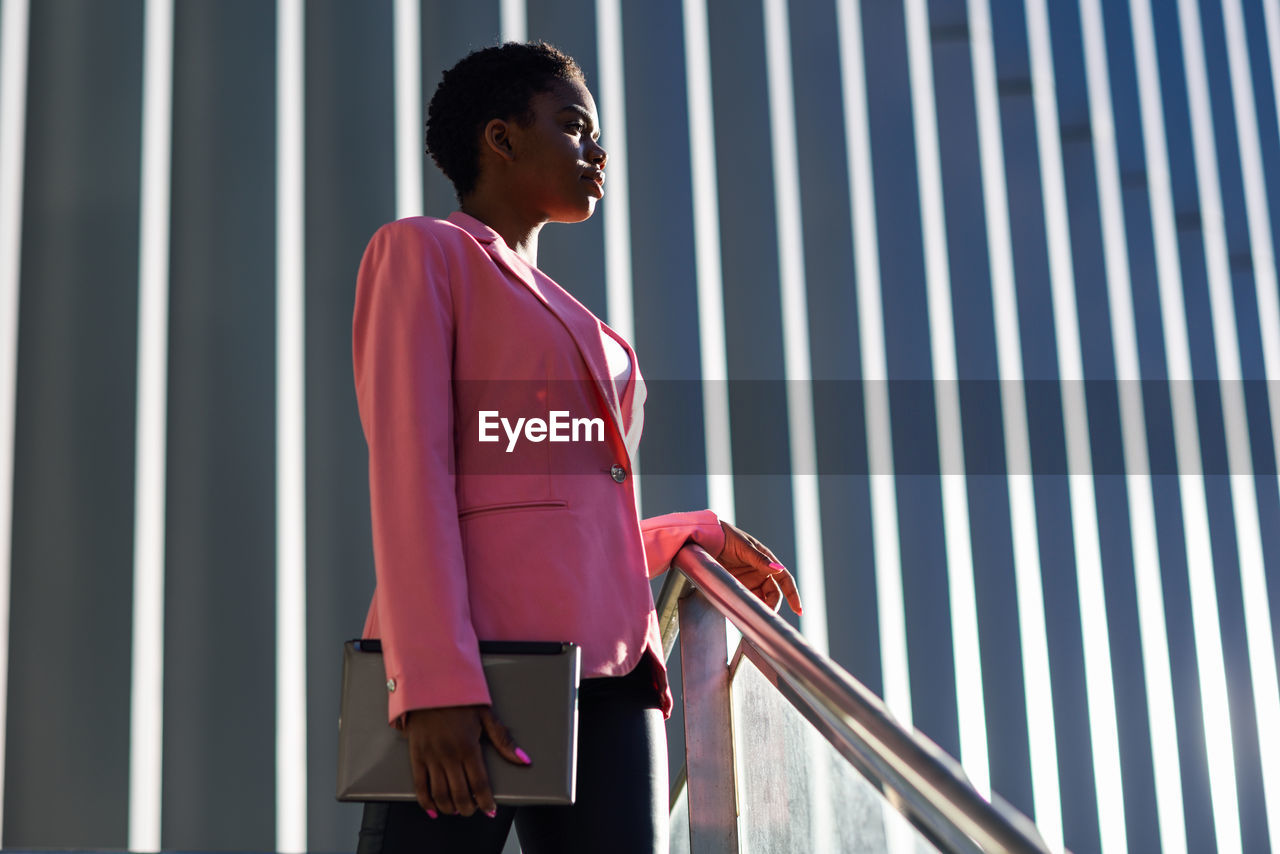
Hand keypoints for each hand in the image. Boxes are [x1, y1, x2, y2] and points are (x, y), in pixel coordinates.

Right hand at [404, 704, 530, 817]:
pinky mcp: (416, 756)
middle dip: (468, 808)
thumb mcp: (486, 715)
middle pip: (459, 793)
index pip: (479, 783)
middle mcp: (449, 755)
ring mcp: (431, 757)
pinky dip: (425, 801)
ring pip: (440, 793)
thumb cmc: (459, 698)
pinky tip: (432, 809)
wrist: (429, 684)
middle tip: (473, 811)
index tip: (490, 810)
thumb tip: (523, 759)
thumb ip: (503, 741)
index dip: (485, 801)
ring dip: (449, 808)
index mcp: (468, 746)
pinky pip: (419, 785)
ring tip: (456, 810)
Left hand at [715, 520, 802, 615]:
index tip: (798, 609)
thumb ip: (760, 559)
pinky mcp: (736, 587)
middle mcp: (760, 572)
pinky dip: (748, 608)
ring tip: (756, 617)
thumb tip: (778, 568)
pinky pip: (746, 600)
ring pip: (760, 599)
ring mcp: (748, 581)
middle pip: (774, 594)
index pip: (785, 579)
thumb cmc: (727, 537)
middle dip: (773, 605)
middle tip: (767, 614)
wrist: (705, 539)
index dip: (793, 594)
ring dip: (760, 608)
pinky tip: (746, 613)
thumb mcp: (744, 547)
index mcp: (767, 561)